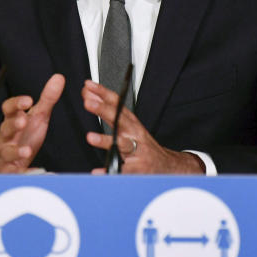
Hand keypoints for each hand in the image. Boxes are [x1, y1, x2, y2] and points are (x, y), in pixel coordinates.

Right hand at [0, 74, 64, 172]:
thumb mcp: (37, 116)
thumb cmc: (23, 135)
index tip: (27, 100)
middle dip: (13, 124)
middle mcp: (6, 136)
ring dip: (16, 151)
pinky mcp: (11, 170)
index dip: (16, 104)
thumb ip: (47, 99)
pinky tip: (38, 172)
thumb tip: (59, 77)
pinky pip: (17, 173)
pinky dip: (27, 173)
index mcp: (12, 120)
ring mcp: (6, 153)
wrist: (5, 162)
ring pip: (6, 151)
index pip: (8, 109)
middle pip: (5, 128)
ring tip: (26, 150)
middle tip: (23, 121)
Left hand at [81, 80, 205, 174]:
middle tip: (88, 103)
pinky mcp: (137, 169)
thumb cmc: (142, 145)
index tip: (89, 85)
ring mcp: (137, 152)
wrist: (167, 166)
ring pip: (122, 144)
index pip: (117, 104)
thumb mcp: (128, 126)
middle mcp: (135, 134)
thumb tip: (88, 94)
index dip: (103, 93)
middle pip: (119, 119)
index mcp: (131, 123)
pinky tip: (98, 171)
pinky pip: (122, 171)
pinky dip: (109, 171)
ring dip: (106, 140)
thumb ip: (107, 110)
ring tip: (91, 137)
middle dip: (103, 110)